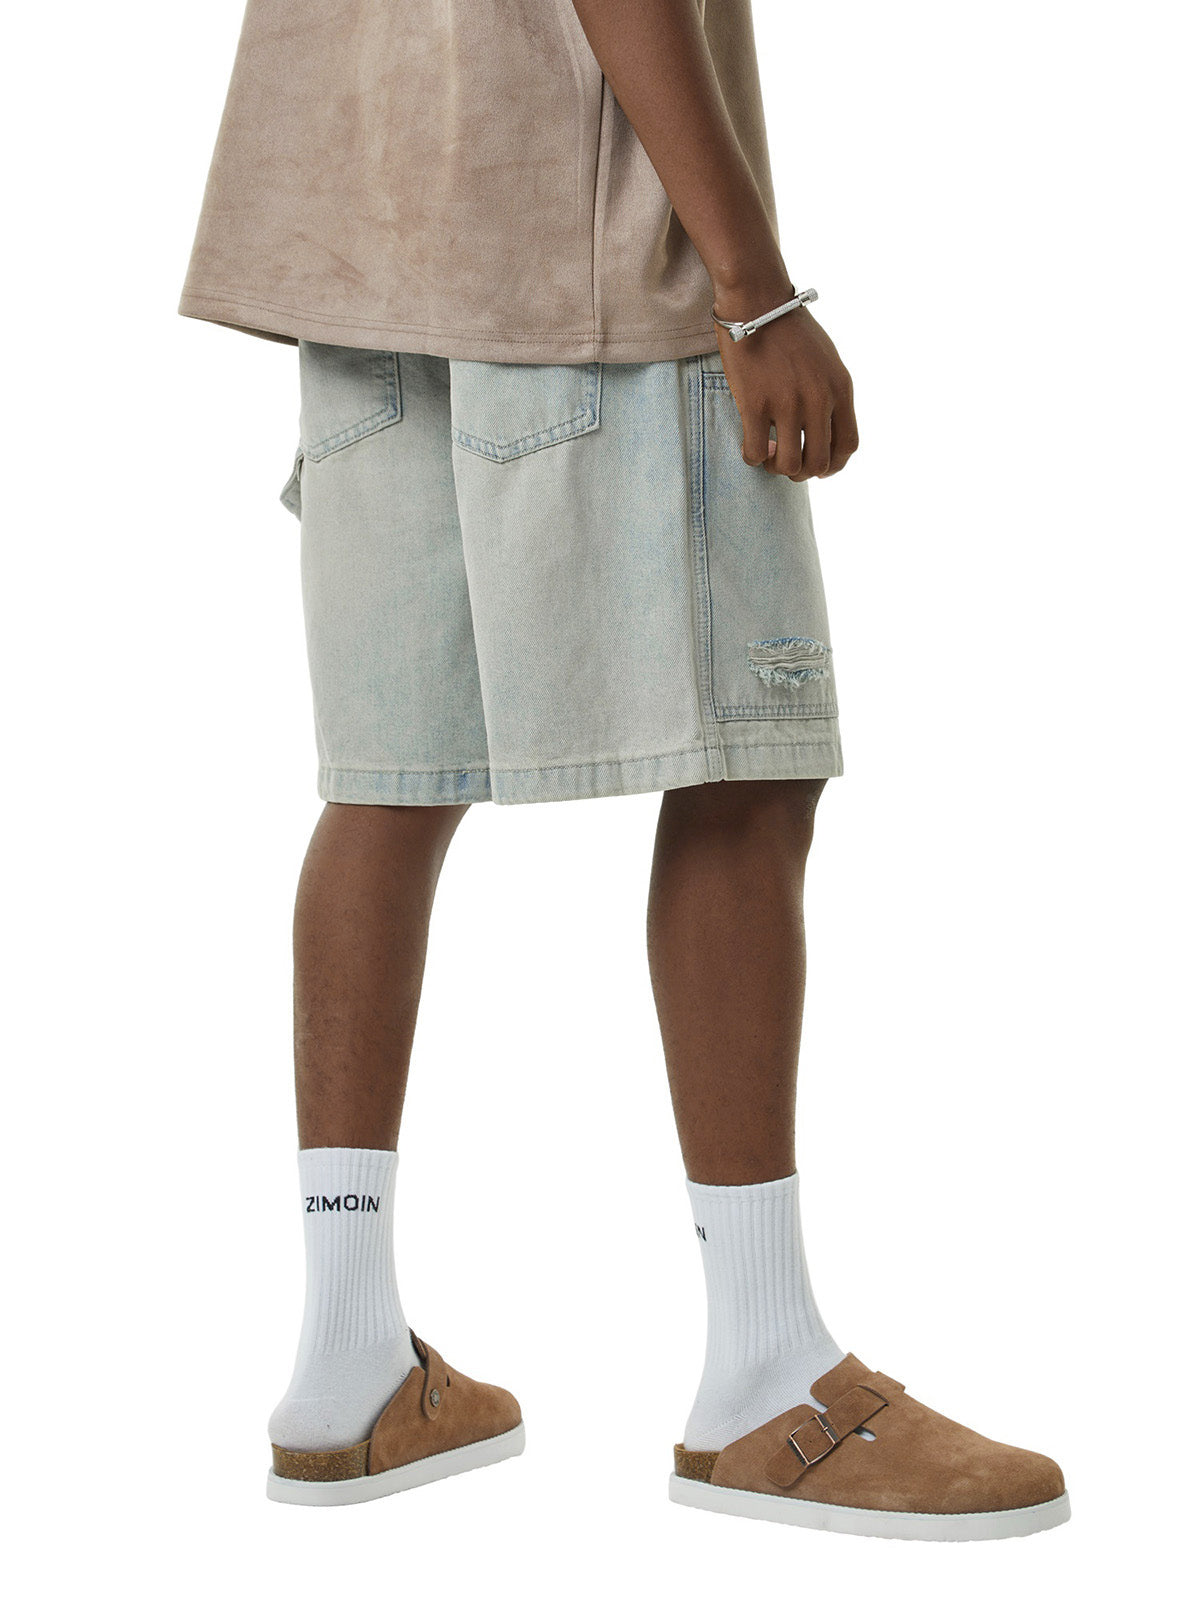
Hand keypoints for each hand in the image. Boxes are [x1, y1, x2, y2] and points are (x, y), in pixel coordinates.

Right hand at [712, 285, 858, 480]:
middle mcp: (819, 400)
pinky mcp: (756, 404)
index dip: (833, 465)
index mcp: (840, 389)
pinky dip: (753, 458)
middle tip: (786, 461)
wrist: (758, 300)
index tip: (817, 465)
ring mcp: (788, 404)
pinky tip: (750, 445)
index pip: (848, 445)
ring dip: (777, 469)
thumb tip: (822, 429)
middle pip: (819, 463)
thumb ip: (829, 393)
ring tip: (768, 455)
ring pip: (788, 465)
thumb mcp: (825, 360)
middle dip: (802, 472)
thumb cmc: (788, 328)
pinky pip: (755, 453)